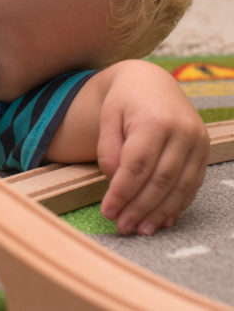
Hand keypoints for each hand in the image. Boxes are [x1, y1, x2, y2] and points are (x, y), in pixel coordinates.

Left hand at [96, 61, 209, 234]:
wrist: (152, 82)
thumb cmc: (124, 100)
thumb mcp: (107, 117)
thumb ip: (108, 150)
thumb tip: (116, 183)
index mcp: (154, 120)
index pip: (137, 166)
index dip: (122, 193)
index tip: (107, 211)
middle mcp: (182, 132)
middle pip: (160, 180)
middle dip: (140, 208)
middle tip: (122, 226)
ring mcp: (197, 142)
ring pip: (179, 186)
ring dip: (160, 213)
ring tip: (140, 229)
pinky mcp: (204, 151)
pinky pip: (192, 184)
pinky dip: (177, 205)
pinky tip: (162, 220)